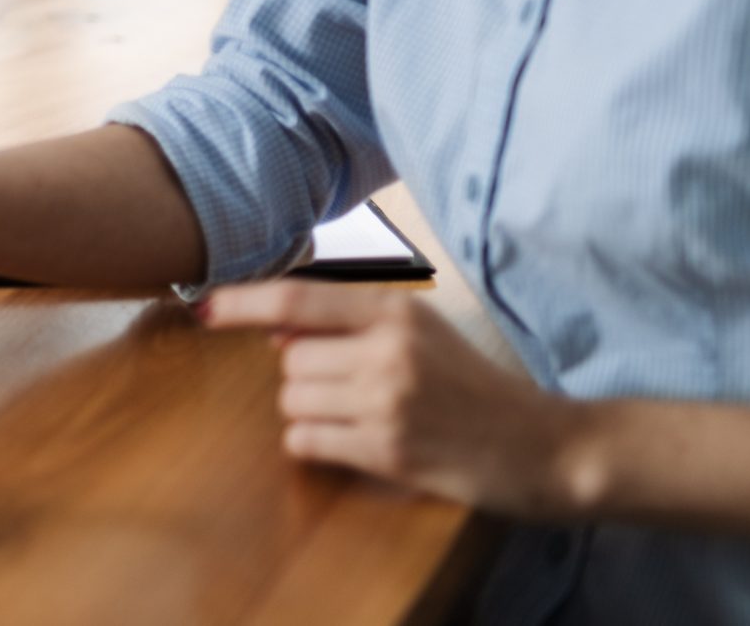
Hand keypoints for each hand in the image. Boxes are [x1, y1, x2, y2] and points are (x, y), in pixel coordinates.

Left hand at [204, 281, 588, 517]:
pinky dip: (318, 446)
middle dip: (303, 378)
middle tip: (351, 391)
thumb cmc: (477, 387)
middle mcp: (388, 351)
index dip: (240, 302)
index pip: (296, 299)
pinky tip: (358, 445)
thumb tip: (274, 331)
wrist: (547, 447)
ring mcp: (388, 402)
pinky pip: (308, 442)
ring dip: (312, 413)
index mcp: (396, 311)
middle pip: (288, 360)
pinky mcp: (389, 451)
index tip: (202, 307)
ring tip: (364, 418)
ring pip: (294, 402)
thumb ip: (353, 323)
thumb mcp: (422, 333)